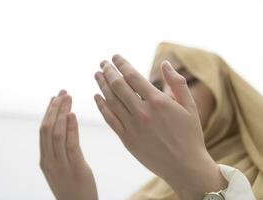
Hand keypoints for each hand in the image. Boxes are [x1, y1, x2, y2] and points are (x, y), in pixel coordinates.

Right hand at [39, 90, 97, 199]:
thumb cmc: (72, 188)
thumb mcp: (60, 169)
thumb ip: (58, 153)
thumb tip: (60, 132)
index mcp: (45, 160)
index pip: (42, 130)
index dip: (48, 112)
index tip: (54, 98)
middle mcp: (49, 161)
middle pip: (47, 128)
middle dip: (54, 108)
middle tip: (63, 92)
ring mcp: (60, 165)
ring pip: (56, 133)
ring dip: (61, 113)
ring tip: (68, 97)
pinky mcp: (75, 168)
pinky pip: (71, 144)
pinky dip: (70, 128)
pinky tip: (72, 115)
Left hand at [94, 55, 226, 199]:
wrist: (185, 166)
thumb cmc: (190, 135)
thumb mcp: (189, 106)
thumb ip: (177, 83)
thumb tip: (165, 63)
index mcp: (158, 101)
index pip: (133, 76)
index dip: (122, 64)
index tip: (115, 57)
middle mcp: (142, 112)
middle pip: (118, 85)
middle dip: (108, 71)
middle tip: (102, 62)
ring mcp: (132, 126)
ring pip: (111, 100)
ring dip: (102, 85)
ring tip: (97, 74)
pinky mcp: (127, 139)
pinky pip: (110, 119)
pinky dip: (101, 106)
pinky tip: (96, 97)